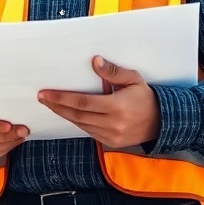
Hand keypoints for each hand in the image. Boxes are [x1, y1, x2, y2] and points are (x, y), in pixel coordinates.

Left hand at [37, 56, 159, 148]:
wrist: (162, 122)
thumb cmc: (146, 97)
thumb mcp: (133, 79)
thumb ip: (113, 72)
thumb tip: (95, 61)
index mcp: (117, 107)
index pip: (83, 102)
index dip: (62, 98)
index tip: (45, 93)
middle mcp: (113, 124)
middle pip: (77, 115)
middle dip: (57, 106)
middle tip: (42, 98)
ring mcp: (111, 136)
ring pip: (81, 124)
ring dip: (64, 114)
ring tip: (51, 104)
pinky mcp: (110, 143)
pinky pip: (88, 131)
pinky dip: (77, 122)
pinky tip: (68, 113)